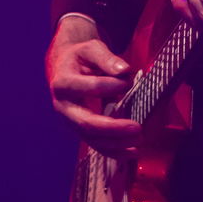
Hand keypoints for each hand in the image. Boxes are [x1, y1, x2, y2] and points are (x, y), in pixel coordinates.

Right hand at [45, 14, 140, 153]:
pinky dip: (115, 151)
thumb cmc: (80, 57)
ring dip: (116, 143)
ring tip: (139, 141)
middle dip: (113, 128)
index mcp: (63, 83)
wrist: (64, 67)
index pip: (87, 88)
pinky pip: (96, 145)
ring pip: (92, 139)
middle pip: (86, 123)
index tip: (128, 83)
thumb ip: (106, 58)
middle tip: (137, 128)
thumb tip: (124, 71)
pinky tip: (133, 152)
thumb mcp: (90, 49)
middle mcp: (63, 107)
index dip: (108, 87)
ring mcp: (71, 122)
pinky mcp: (80, 131)